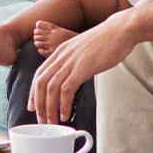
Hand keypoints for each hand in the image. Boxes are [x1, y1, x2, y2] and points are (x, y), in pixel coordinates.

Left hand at [29, 10, 139, 124]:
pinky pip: (67, 89)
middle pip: (41, 83)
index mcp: (60, 52)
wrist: (120, 30)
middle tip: (42, 120)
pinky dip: (63, 104)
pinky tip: (65, 114)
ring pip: (51, 88)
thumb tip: (71, 78)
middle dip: (39, 105)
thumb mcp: (82, 50)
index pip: (39, 75)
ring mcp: (71, 61)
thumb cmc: (106, 41)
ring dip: (50, 108)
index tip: (32, 106)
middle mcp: (62, 56)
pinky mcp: (83, 67)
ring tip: (53, 122)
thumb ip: (73, 62)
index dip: (33, 92)